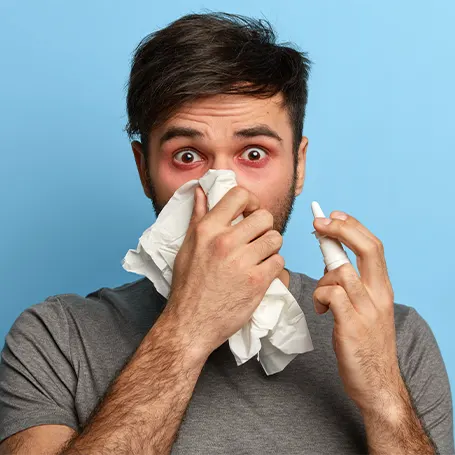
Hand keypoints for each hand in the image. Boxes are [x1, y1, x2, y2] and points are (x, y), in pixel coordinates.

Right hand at [164, 185, 283, 355]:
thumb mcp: (187, 246)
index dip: (250, 201)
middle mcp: (225, 242)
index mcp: (207, 229)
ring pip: (276, 238)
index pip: (239, 195)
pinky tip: (261, 273)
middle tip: (256, 238)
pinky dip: (273, 267)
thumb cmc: (187, 286)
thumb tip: (201, 191)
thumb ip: (198, 216)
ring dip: (270, 247)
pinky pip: (279, 262)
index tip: (249, 212)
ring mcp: (243, 262)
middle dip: (263, 227)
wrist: (191, 323)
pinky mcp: (257, 282)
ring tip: (259, 257)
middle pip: (264, 217)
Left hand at [312, 211, 401, 413]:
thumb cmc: (365, 344)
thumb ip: (352, 286)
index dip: (352, 227)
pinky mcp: (352, 325)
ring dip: (323, 279)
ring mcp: (367, 310)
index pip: (373, 246)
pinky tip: (322, 311)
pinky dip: (320, 296)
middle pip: (368, 248)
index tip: (334, 215)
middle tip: (319, 222)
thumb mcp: (365, 309)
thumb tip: (331, 263)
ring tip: (321, 300)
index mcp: (383, 288)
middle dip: (342, 229)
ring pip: (342, 272)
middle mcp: (379, 294)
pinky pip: (332, 294)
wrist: (378, 384)